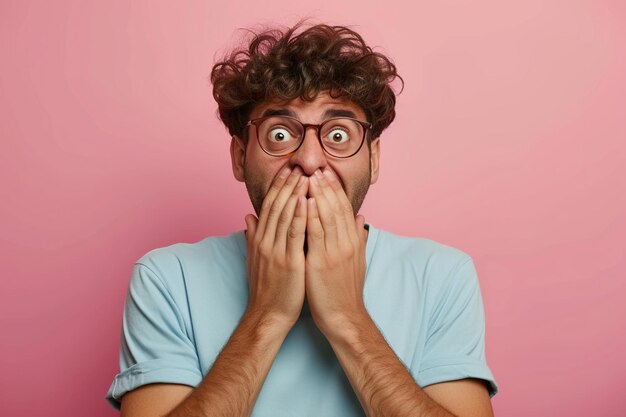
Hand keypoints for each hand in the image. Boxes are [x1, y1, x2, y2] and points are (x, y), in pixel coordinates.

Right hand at [244, 166, 308, 328]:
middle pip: (276, 206)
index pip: (268, 206)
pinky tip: (306, 201)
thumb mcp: (255, 259)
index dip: (277, 186)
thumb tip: (248, 216)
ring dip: (295, 193)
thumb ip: (252, 236)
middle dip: (287, 184)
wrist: (268, 315)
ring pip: (285, 216)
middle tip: (297, 165)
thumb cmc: (266, 288)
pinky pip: (295, 235)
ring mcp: (276, 251)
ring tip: (304, 175)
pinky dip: (300, 216)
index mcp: (259, 239)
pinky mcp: (289, 262)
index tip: (286, 170)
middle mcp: (265, 242)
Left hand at [305, 169, 368, 336]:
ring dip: (318, 194)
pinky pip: (316, 234)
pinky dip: (311, 216)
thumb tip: (360, 218)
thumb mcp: (356, 260)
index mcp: (352, 240)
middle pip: (336, 207)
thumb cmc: (346, 290)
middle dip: (326, 186)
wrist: (344, 317)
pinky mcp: (322, 262)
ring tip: (309, 176)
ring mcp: (335, 251)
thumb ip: (358, 237)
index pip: (343, 208)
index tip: (326, 173)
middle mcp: (346, 242)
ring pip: (327, 216)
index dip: (334, 189)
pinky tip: (305, 201)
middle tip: (317, 167)